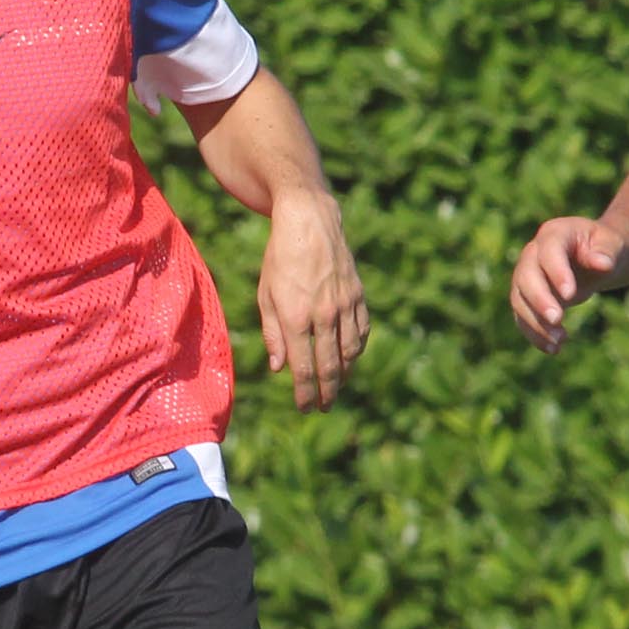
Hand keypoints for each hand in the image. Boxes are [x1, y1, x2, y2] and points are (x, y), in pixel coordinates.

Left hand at [256, 200, 367, 410]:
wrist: (309, 220)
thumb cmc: (279, 258)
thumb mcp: (266, 295)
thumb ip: (273, 334)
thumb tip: (278, 369)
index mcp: (295, 317)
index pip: (303, 369)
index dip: (305, 394)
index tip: (304, 408)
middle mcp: (323, 315)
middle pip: (329, 367)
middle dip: (326, 393)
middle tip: (322, 408)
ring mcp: (344, 305)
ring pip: (350, 352)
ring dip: (343, 375)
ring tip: (336, 388)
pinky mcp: (358, 294)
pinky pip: (362, 331)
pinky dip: (357, 349)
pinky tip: (350, 358)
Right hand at [511, 217, 625, 352]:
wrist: (594, 259)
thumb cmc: (604, 248)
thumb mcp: (612, 244)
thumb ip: (606, 251)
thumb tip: (603, 263)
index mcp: (554, 234)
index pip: (549, 252)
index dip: (556, 272)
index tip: (570, 295)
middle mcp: (533, 253)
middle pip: (526, 276)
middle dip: (539, 300)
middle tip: (557, 319)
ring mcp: (526, 276)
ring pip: (520, 300)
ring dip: (536, 323)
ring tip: (560, 341)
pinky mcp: (526, 298)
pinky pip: (523, 317)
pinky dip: (535, 334)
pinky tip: (553, 349)